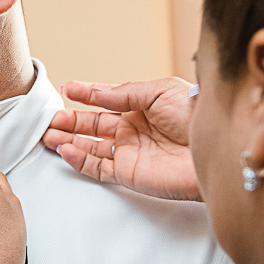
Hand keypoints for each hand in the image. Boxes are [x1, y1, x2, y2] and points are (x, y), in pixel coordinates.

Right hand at [42, 78, 200, 200]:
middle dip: (70, 121)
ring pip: (91, 147)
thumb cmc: (197, 115)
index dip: (85, 95)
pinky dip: (80, 160)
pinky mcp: (130, 174)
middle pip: (93, 125)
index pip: (106, 100)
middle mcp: (134, 129)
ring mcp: (130, 152)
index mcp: (142, 107)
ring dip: (69, 141)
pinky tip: (66, 150)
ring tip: (48, 135)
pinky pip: (99, 168)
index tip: (65, 89)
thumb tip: (94, 91)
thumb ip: (123, 93)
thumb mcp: (158, 91)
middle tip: (49, 119)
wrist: (216, 147)